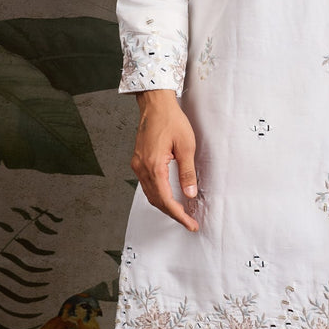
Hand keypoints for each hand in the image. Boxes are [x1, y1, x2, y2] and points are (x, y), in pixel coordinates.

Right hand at [131, 90, 200, 232]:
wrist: (156, 105)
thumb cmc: (171, 120)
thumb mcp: (186, 146)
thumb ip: (187, 172)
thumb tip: (189, 194)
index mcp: (154, 165)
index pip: (166, 199)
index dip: (178, 214)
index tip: (190, 223)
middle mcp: (142, 168)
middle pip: (156, 200)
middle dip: (173, 213)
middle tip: (188, 222)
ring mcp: (138, 165)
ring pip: (150, 194)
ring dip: (165, 206)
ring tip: (181, 213)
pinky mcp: (139, 161)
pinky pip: (147, 185)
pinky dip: (158, 195)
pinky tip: (169, 197)